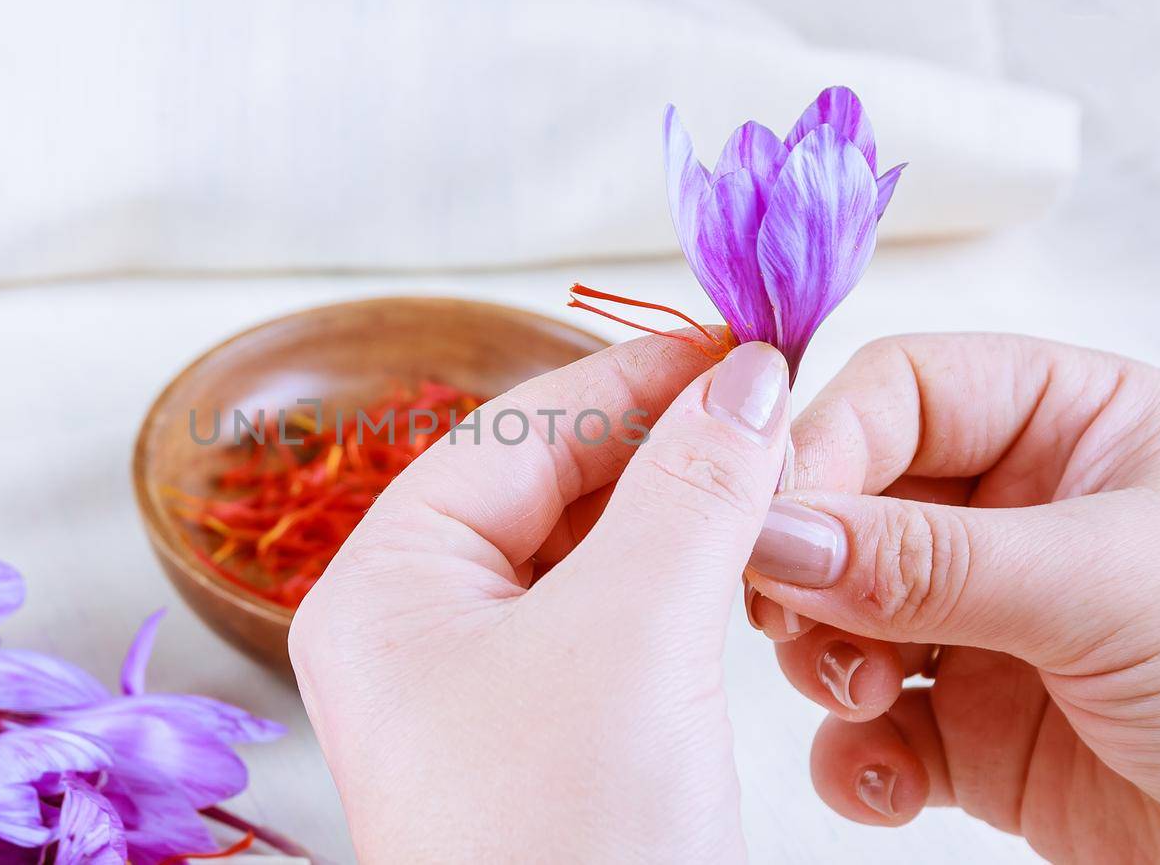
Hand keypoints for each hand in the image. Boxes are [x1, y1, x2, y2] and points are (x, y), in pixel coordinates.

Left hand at [291, 337, 789, 861]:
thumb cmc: (569, 838)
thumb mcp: (630, 636)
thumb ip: (689, 487)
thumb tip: (744, 374)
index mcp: (386, 586)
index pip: (514, 432)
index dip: (630, 376)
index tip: (740, 343)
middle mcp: (418, 631)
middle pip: (547, 487)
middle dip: (660, 446)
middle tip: (774, 412)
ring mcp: (482, 692)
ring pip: (588, 557)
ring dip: (679, 517)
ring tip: (773, 486)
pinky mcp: (549, 743)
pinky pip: (613, 628)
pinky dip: (682, 590)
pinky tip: (744, 574)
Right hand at [745, 334, 1159, 861]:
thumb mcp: (1107, 590)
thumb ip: (928, 561)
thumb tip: (775, 537)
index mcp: (1073, 428)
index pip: (901, 393)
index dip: (824, 446)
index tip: (767, 520)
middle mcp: (1022, 517)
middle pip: (851, 505)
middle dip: (811, 568)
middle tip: (789, 619)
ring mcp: (991, 624)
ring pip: (839, 614)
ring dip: (824, 662)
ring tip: (861, 699)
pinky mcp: (974, 728)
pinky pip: (867, 726)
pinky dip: (853, 754)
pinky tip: (888, 779)